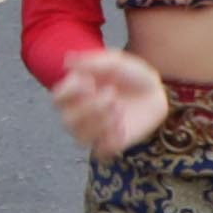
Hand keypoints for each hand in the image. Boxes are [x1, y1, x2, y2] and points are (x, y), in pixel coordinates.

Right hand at [47, 44, 170, 160]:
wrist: (155, 93)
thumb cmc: (132, 76)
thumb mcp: (115, 62)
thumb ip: (92, 62)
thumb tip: (66, 61)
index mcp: (75, 93)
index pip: (56, 99)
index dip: (70, 93)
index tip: (91, 82)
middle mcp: (79, 113)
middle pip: (67, 120)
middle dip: (91, 107)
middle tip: (112, 95)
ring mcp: (92, 131)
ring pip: (80, 138)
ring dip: (101, 123)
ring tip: (119, 109)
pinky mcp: (108, 144)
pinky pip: (100, 150)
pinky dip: (111, 138)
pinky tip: (123, 125)